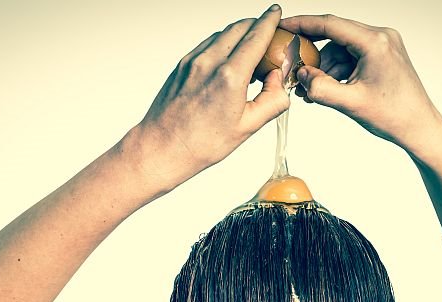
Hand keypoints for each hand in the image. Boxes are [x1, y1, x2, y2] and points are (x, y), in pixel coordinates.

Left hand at [128, 5, 288, 191]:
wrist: (162, 148)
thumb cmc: (201, 143)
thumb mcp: (247, 127)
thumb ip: (271, 100)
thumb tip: (279, 81)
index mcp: (229, 77)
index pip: (256, 36)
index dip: (269, 20)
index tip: (276, 12)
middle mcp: (209, 63)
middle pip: (239, 27)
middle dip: (256, 25)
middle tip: (269, 35)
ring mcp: (192, 61)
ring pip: (222, 34)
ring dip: (239, 35)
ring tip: (250, 55)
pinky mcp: (182, 65)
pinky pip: (208, 45)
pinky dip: (223, 45)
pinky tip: (229, 63)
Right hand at [280, 14, 441, 152]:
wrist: (420, 128)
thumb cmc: (395, 116)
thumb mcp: (351, 103)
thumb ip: (321, 89)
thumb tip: (301, 76)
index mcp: (375, 43)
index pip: (330, 24)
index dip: (302, 24)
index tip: (284, 25)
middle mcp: (381, 38)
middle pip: (334, 36)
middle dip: (312, 55)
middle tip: (292, 68)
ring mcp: (382, 47)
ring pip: (340, 50)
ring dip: (324, 68)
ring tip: (309, 90)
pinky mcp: (381, 57)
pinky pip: (350, 58)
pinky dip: (336, 72)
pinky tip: (325, 89)